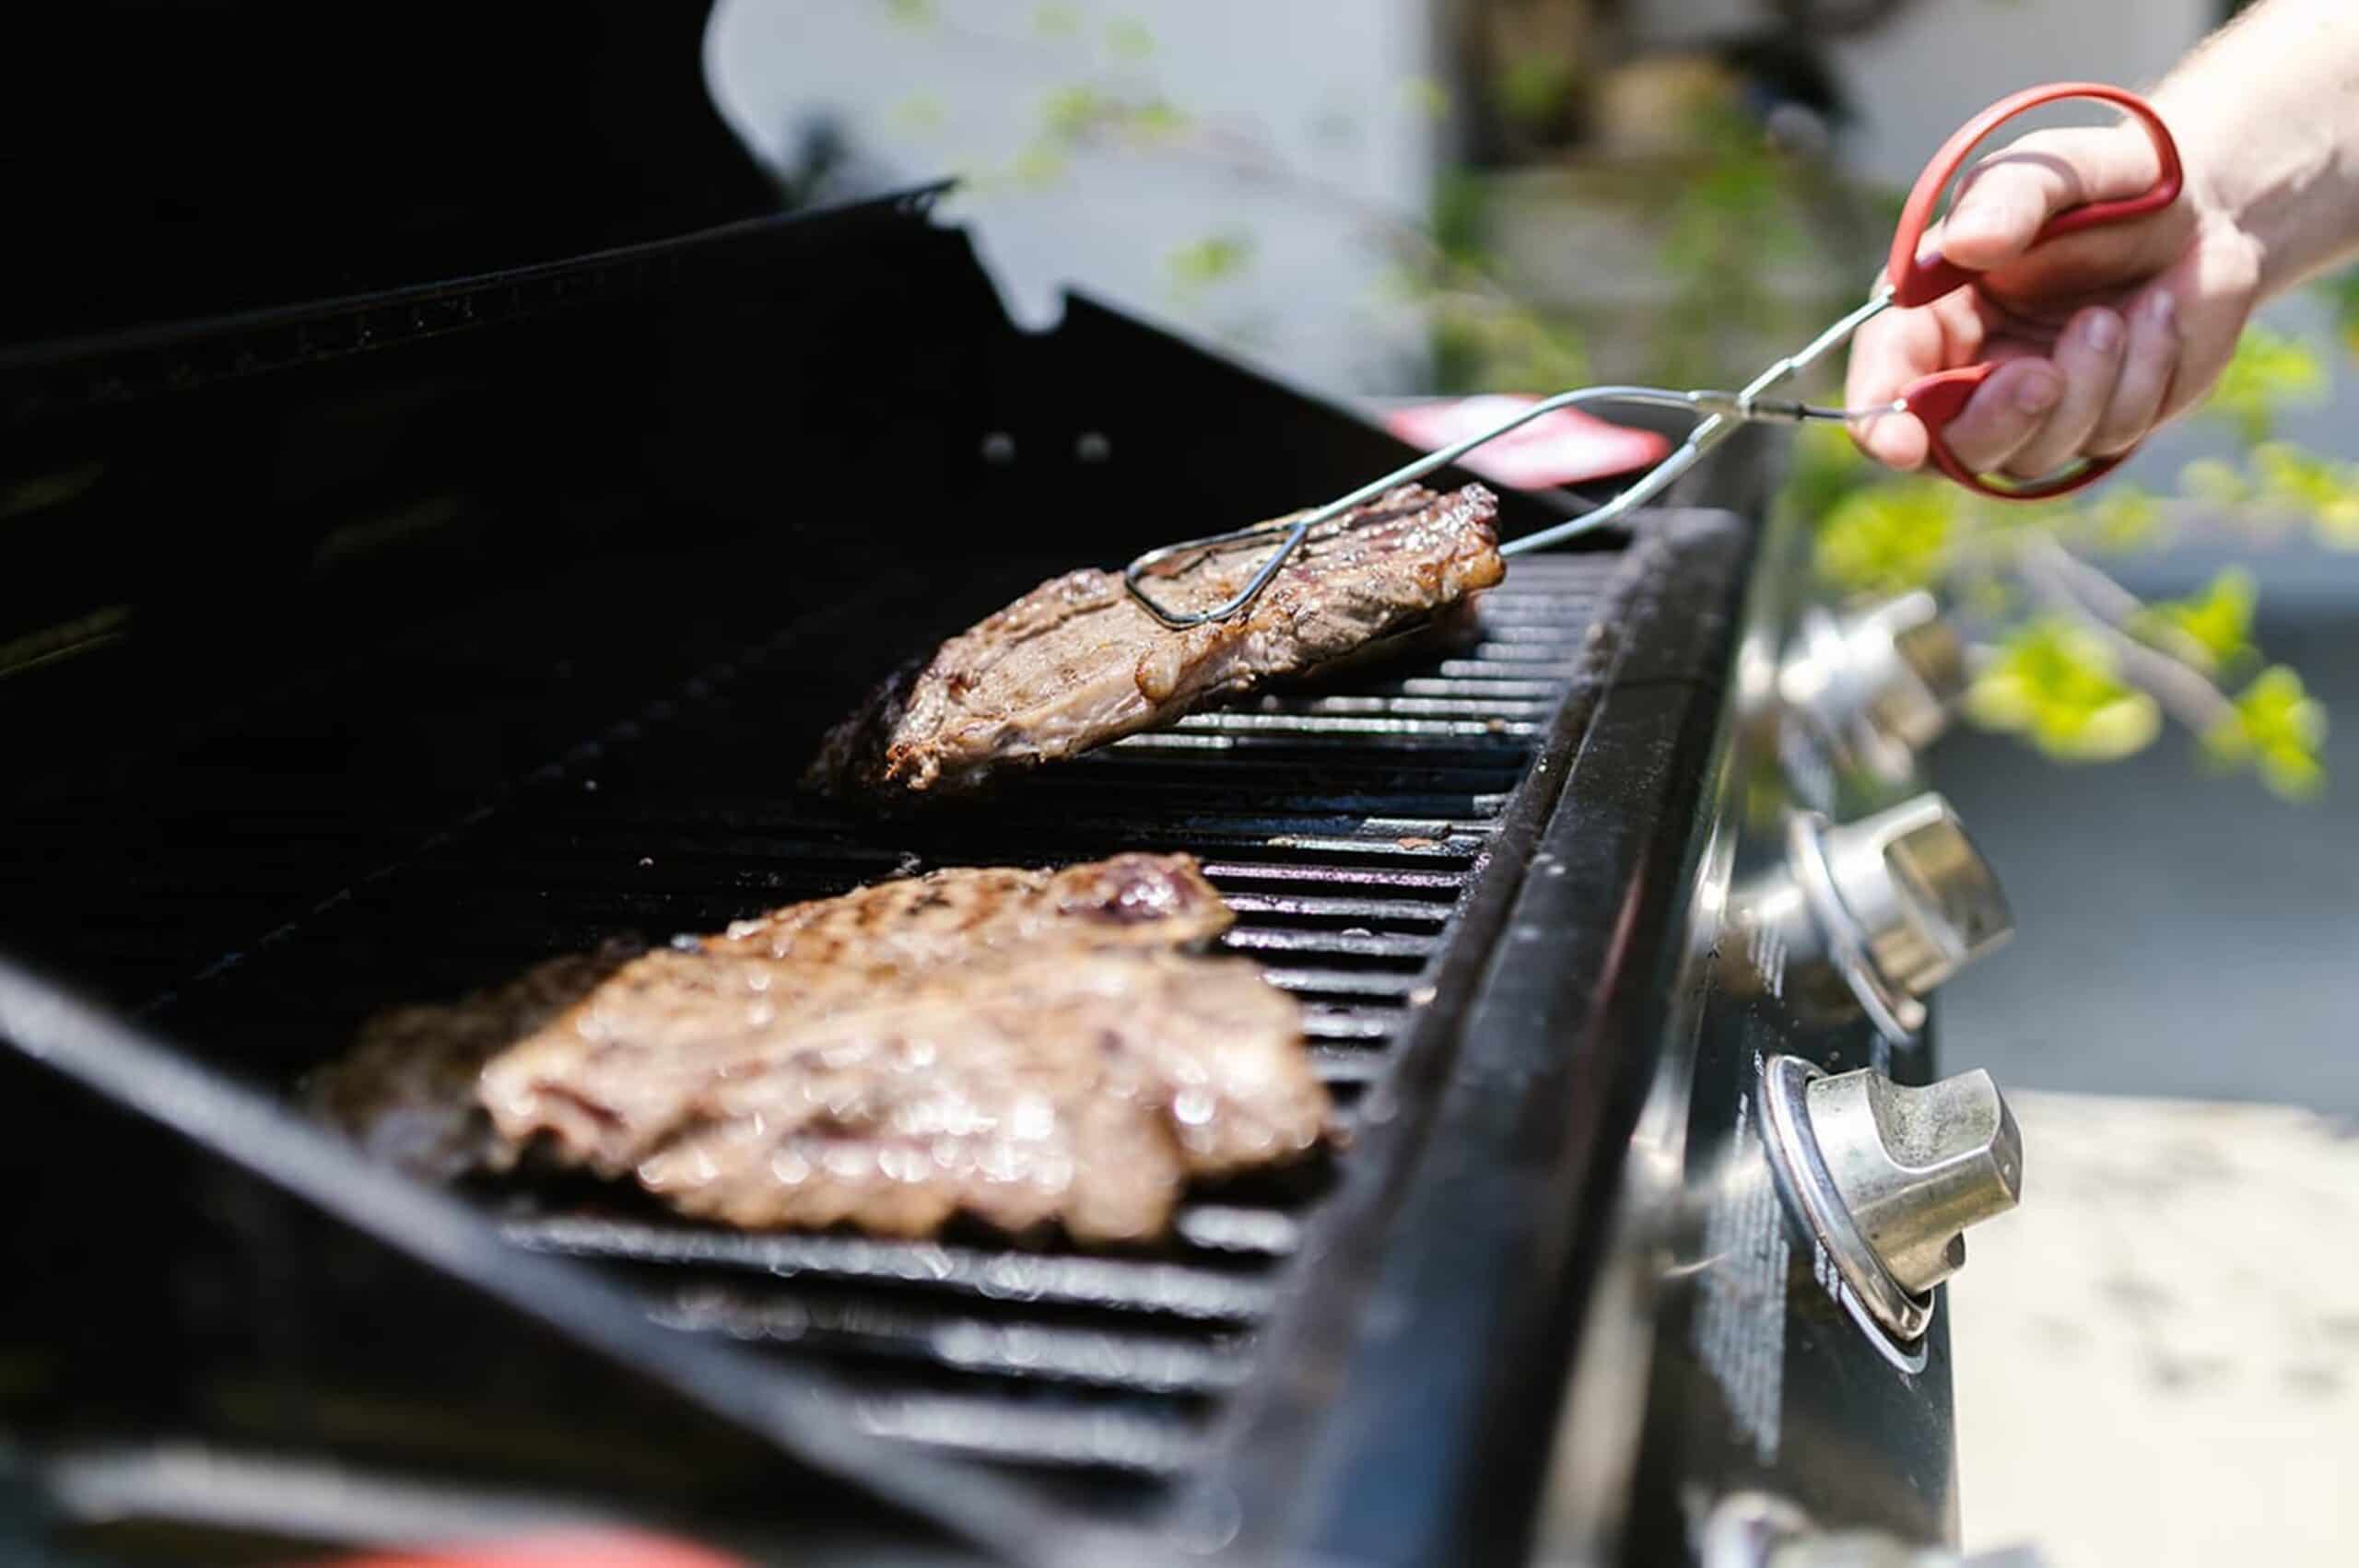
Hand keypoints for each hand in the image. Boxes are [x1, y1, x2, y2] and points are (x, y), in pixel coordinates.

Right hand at [1847, 118, 2264, 479]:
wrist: (2206, 207)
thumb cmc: (2105, 185)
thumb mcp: (2051, 171)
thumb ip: (2007, 200)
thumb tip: (1966, 244)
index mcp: (1928, 318)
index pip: (1883, 387)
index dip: (1880, 424)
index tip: (1902, 446)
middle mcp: (1970, 376)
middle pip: (1954, 447)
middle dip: (2000, 420)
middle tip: (2044, 376)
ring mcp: (2036, 410)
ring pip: (2036, 453)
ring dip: (2087, 386)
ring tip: (2117, 313)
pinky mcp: (2100, 423)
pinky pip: (2111, 433)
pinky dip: (2143, 373)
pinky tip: (2158, 315)